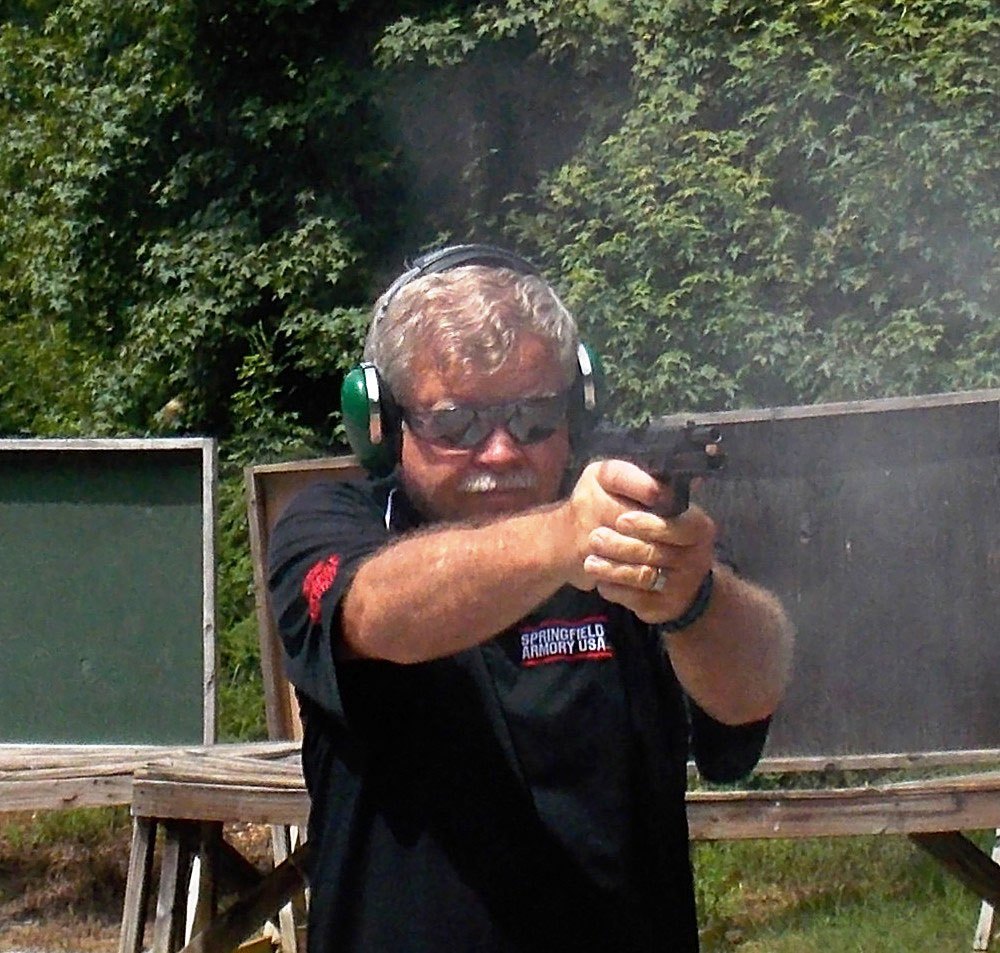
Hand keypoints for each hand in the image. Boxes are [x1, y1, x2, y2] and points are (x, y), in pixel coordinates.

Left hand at [579, 468, 716, 621]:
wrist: (679, 578)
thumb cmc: (661, 532)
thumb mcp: (662, 507)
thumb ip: (650, 493)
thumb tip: (646, 484)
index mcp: (699, 528)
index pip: (678, 527)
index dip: (649, 525)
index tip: (622, 520)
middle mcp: (697, 558)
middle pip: (654, 552)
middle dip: (621, 545)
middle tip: (595, 538)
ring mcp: (682, 586)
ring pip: (642, 577)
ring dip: (613, 568)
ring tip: (590, 561)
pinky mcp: (665, 607)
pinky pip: (635, 598)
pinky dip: (615, 589)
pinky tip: (601, 581)